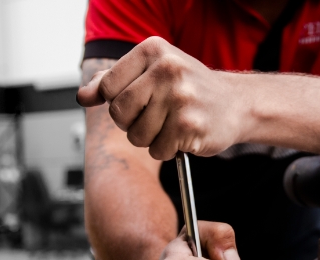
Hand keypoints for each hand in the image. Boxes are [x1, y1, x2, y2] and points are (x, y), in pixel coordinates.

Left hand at [77, 36, 248, 159]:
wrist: (237, 104)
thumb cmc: (191, 89)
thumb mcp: (154, 72)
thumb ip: (116, 81)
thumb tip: (83, 96)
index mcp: (154, 50)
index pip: (107, 86)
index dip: (116, 103)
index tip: (135, 103)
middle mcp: (167, 70)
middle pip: (119, 112)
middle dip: (131, 123)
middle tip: (153, 118)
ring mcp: (180, 98)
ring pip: (137, 135)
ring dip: (150, 139)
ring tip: (170, 126)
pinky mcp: (189, 125)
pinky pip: (158, 149)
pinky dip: (166, 149)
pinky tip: (182, 136)